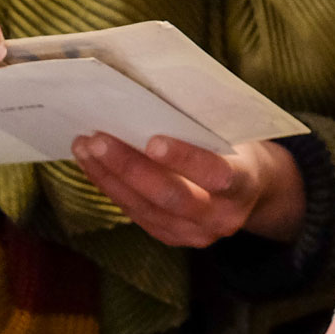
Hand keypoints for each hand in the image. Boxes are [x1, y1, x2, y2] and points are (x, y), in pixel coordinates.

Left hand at [73, 134, 303, 247]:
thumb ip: (203, 125)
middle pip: (170, 197)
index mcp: (244, 184)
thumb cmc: (236, 146)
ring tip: (84, 146)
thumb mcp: (232, 133)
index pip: (216, 175)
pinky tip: (93, 164)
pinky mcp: (171, 237)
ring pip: (145, 208)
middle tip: (98, 139)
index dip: (184, 159)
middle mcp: (221, 217)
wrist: (250, 189)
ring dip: (109, 176)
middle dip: (130, 167)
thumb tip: (152, 97)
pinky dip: (110, 187)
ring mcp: (195, 233)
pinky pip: (135, 214)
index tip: (152, 139)